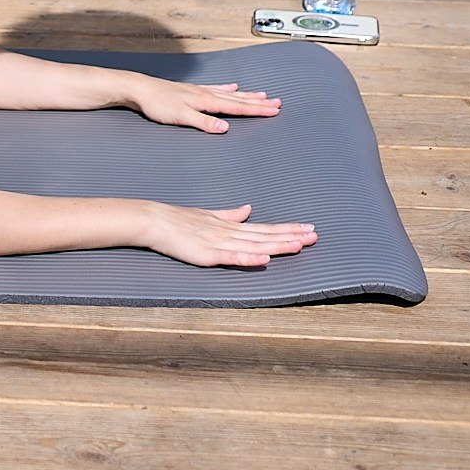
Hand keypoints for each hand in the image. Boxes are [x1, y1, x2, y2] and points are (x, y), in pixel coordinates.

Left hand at [118, 75, 280, 132]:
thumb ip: (203, 122)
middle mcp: (206, 94)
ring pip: (230, 94)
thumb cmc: (157, 104)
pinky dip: (228, 89)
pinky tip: (232, 87)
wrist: (140, 90)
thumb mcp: (181, 117)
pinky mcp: (192, 91)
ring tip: (263, 95)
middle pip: (238, 99)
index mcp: (206, 102)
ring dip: (247, 95)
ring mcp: (200, 91)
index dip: (257, 110)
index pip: (237, 108)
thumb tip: (225, 128)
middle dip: (259, 102)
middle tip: (278, 103)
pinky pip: (216, 89)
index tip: (274, 110)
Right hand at [141, 201, 317, 267]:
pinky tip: (264, 260)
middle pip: (266, 236)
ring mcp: (219, 243)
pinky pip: (231, 257)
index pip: (265, 228)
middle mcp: (230, 233)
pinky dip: (249, 258)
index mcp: (231, 226)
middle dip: (291, 236)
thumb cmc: (179, 220)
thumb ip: (230, 215)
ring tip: (299, 244)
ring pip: (254, 245)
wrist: (155, 220)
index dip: (287, 229)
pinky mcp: (207, 254)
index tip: (308, 228)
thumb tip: (248, 210)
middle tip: (315, 236)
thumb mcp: (209, 215)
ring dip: (277, 245)